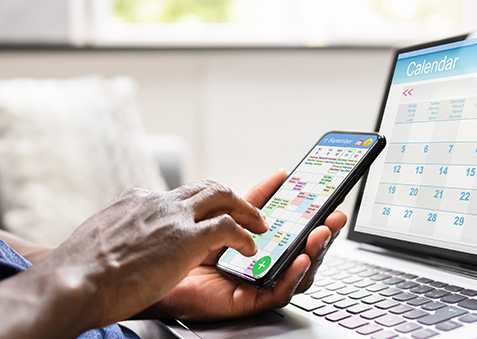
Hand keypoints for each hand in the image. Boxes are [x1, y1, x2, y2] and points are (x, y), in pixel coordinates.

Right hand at [38, 180, 267, 329]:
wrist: (72, 281)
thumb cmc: (78, 271)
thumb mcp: (97, 238)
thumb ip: (117, 231)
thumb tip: (117, 239)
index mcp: (137, 201)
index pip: (177, 194)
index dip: (198, 203)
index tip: (207, 212)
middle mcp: (158, 202)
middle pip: (206, 188)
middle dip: (231, 197)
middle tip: (247, 209)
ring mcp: (174, 218)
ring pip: (223, 197)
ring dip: (246, 210)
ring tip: (259, 225)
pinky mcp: (186, 239)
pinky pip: (228, 229)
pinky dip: (244, 237)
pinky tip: (250, 248)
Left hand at [146, 169, 347, 320]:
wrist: (140, 274)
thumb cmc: (174, 247)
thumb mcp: (219, 215)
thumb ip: (250, 200)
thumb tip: (280, 176)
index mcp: (253, 243)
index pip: (289, 227)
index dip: (310, 214)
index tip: (327, 198)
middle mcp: (257, 263)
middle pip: (299, 250)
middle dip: (321, 232)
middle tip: (334, 217)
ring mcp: (253, 283)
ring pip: (295, 272)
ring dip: (313, 252)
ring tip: (320, 235)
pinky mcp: (244, 301)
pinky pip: (276, 293)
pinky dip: (292, 277)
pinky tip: (300, 259)